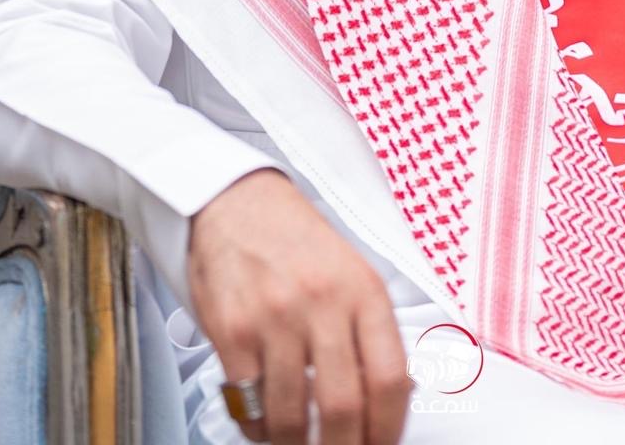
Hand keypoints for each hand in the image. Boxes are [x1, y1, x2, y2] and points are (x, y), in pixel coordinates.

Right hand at [188, 169, 410, 444]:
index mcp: (363, 290)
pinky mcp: (233, 331)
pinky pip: (249, 404)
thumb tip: (391, 397)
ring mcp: (275, 318)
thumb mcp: (351, 271)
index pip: (390, 378)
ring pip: (292, 417)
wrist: (238, 201)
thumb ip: (371, 329)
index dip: (389, 430)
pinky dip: (259, 429)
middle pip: (343, 408)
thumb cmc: (296, 240)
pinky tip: (266, 423)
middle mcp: (322, 302)